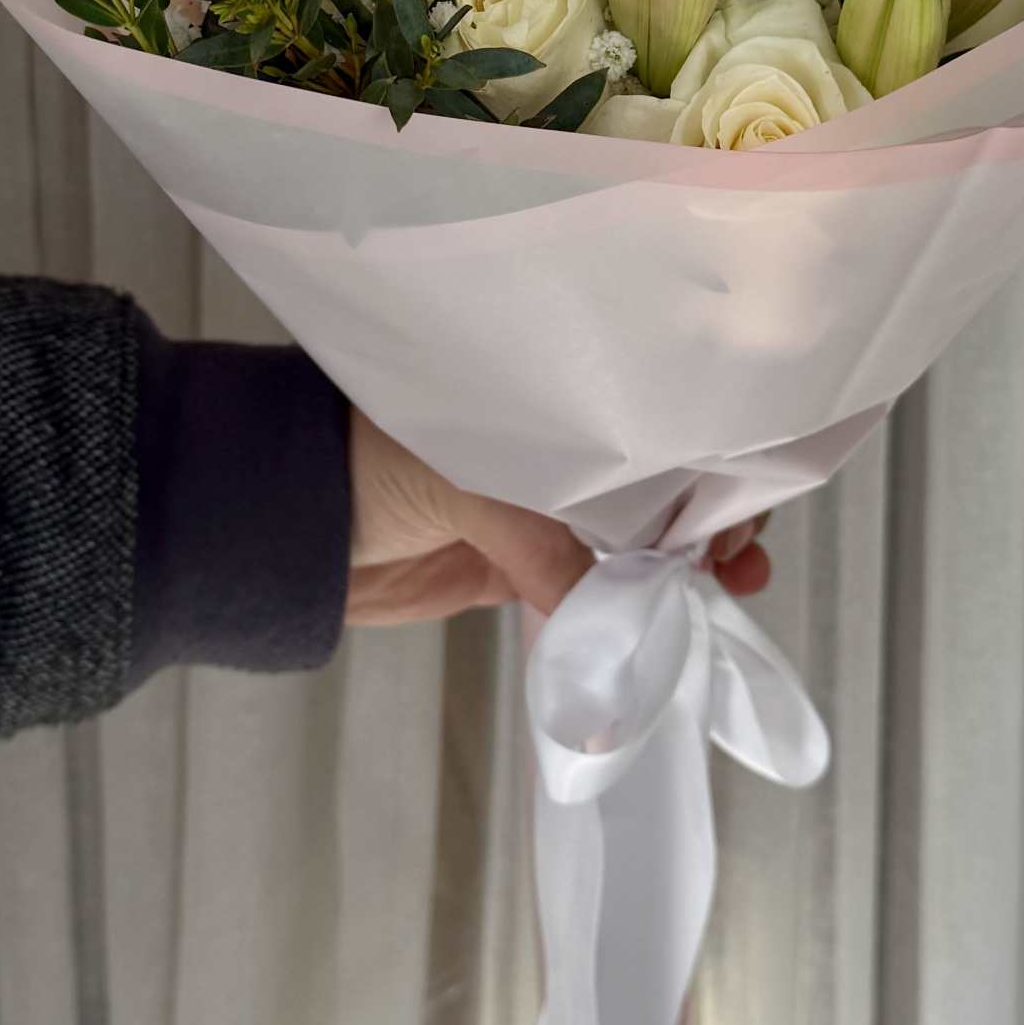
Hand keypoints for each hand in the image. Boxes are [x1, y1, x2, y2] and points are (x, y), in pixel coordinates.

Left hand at [348, 411, 772, 624]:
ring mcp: (536, 512)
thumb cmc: (363, 460)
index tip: (743, 497)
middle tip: (742, 557)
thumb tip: (620, 625)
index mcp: (549, 398)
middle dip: (710, 516)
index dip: (704, 457)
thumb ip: (546, 549)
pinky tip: (666, 626)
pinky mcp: (514, 568)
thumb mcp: (472, 486)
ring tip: (733, 589)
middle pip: (656, 482)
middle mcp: (554, 450)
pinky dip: (629, 610)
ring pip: (634, 539)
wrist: (280, 521)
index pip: (649, 420)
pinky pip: (589, 590)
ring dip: (682, 567)